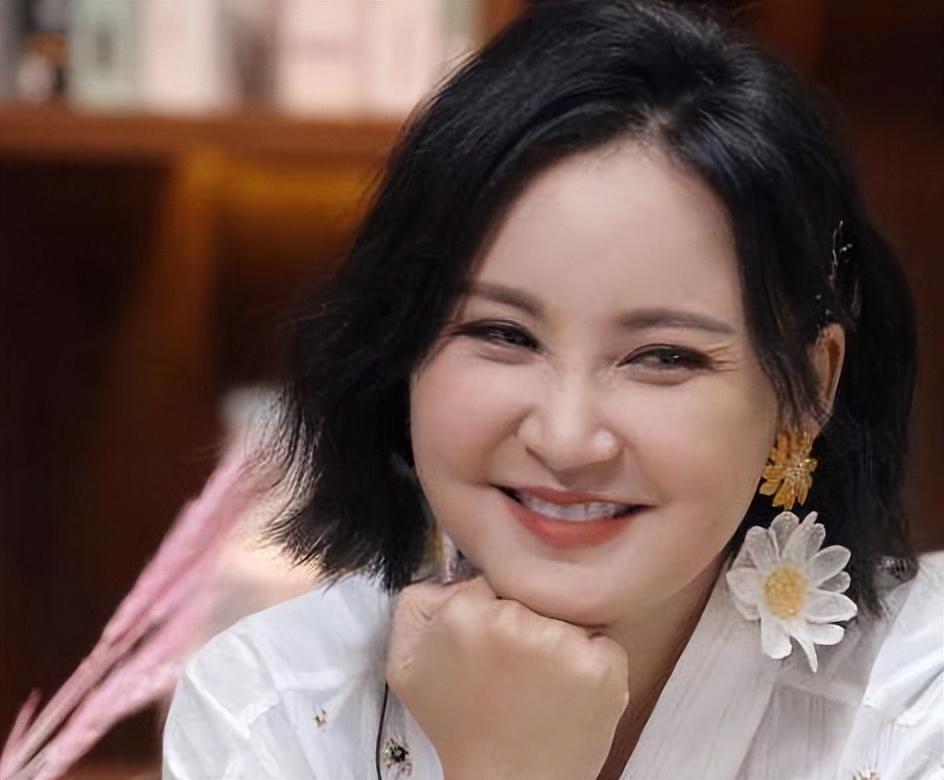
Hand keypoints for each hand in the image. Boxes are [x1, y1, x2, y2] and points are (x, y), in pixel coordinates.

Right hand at [386, 576, 628, 778]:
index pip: (489, 579)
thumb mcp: (406, 663)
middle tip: (512, 669)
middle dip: (523, 623)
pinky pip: (602, 644)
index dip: (490, 610)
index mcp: (464, 613)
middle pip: (528, 595)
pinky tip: (567, 693)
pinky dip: (591, 664)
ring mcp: (563, 644)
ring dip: (557, 643)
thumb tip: (451, 576)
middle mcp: (515, 621)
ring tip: (538, 684)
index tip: (488, 641)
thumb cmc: (458, 726)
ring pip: (565, 617)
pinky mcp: (602, 668)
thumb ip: (418, 603)